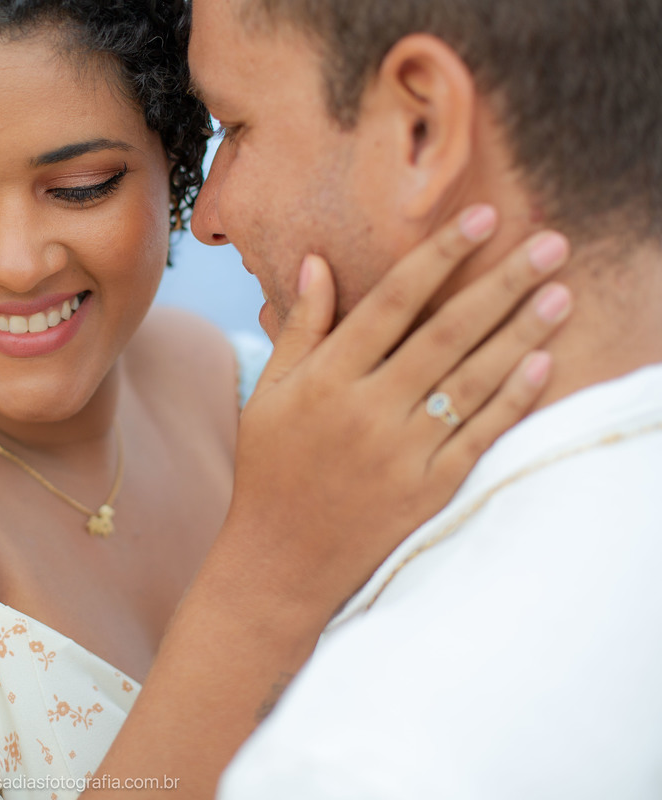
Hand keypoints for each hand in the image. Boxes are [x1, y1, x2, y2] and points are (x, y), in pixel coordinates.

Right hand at [230, 204, 570, 613]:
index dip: (439, 256)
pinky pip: (479, 436)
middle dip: (502, 284)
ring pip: (472, 381)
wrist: (280, 559)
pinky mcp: (429, 489)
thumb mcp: (269, 393)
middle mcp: (368, 410)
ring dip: (522, 334)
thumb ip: (301, 328)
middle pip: (446, 334)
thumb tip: (317, 261)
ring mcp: (403, 452)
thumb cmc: (271, 467)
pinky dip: (512, 400)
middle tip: (550, 243)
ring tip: (560, 293)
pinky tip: (541, 365)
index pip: (392, 303)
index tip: (481, 217)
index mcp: (326, 379)